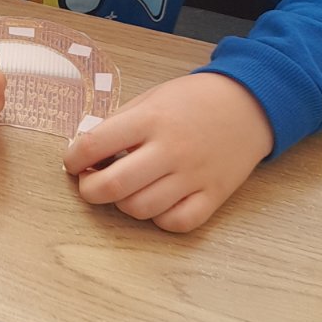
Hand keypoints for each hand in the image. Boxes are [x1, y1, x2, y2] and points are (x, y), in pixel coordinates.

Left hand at [64, 72, 274, 232]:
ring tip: (126, 189)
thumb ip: (118, 124)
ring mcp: (193, 175)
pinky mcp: (214, 195)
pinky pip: (176, 222)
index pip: (93, 145)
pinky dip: (159, 218)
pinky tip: (156, 202)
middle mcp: (170, 149)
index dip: (72, 158)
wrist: (249, 103)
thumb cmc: (193, 100)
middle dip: (89, 190)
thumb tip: (85, 153)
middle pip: (112, 186)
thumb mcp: (150, 99)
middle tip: (90, 183)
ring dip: (122, 204)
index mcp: (149, 119)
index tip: (72, 162)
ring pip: (140, 209)